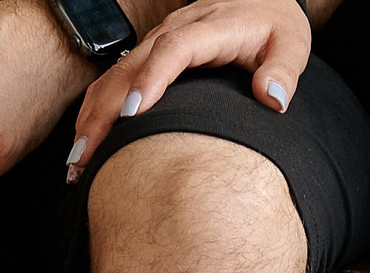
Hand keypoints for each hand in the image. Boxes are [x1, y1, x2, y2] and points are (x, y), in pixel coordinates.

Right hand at [66, 0, 309, 181]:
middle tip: (87, 155)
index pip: (174, 50)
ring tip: (77, 160)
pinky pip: (116, 78)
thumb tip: (272, 99)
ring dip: (92, 114)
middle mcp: (176, 29)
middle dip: (105, 110)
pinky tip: (88, 141)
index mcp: (211, 27)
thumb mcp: (292, 44)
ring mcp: (158, 40)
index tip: (133, 113)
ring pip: (115, 73)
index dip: (151, 79)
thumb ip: (283, 71)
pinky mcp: (150, 52)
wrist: (262, 0)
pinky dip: (97, 108)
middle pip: (130, 66)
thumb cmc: (276, 26)